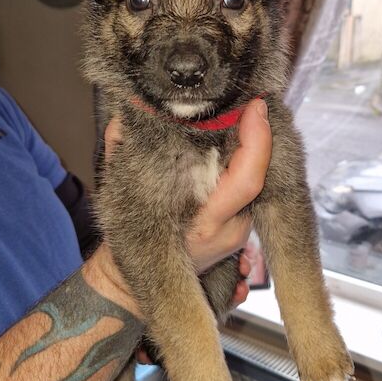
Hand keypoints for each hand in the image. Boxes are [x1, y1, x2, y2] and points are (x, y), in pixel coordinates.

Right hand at [86, 99, 271, 312]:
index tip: (257, 107)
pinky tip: (246, 134)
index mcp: (206, 222)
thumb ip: (121, 150)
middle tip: (257, 99)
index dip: (257, 141)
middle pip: (262, 176)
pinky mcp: (241, 229)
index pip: (247, 179)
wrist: (134, 282)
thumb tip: (125, 114)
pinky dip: (250, 160)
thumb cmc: (126, 237)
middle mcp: (231, 229)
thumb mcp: (118, 192)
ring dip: (258, 145)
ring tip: (252, 108)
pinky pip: (252, 187)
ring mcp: (240, 233)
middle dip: (263, 135)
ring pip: (261, 181)